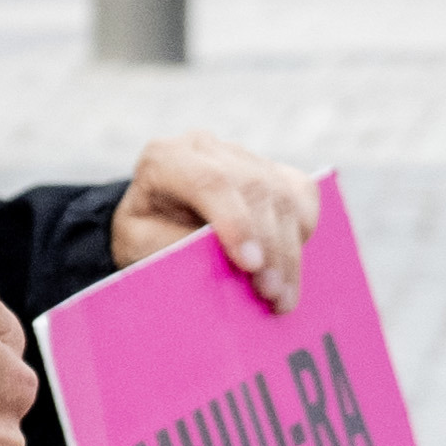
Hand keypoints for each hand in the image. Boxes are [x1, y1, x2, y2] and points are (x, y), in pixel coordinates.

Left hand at [111, 133, 317, 305]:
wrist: (158, 219)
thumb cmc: (147, 235)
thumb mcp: (142, 246)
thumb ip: (177, 247)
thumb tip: (224, 265)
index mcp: (164, 159)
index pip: (209, 181)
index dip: (236, 222)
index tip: (250, 265)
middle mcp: (205, 148)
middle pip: (255, 189)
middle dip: (270, 246)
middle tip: (272, 294)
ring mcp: (243, 155)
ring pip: (283, 196)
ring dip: (289, 251)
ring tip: (282, 297)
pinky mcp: (273, 169)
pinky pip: (303, 196)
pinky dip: (302, 234)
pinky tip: (289, 269)